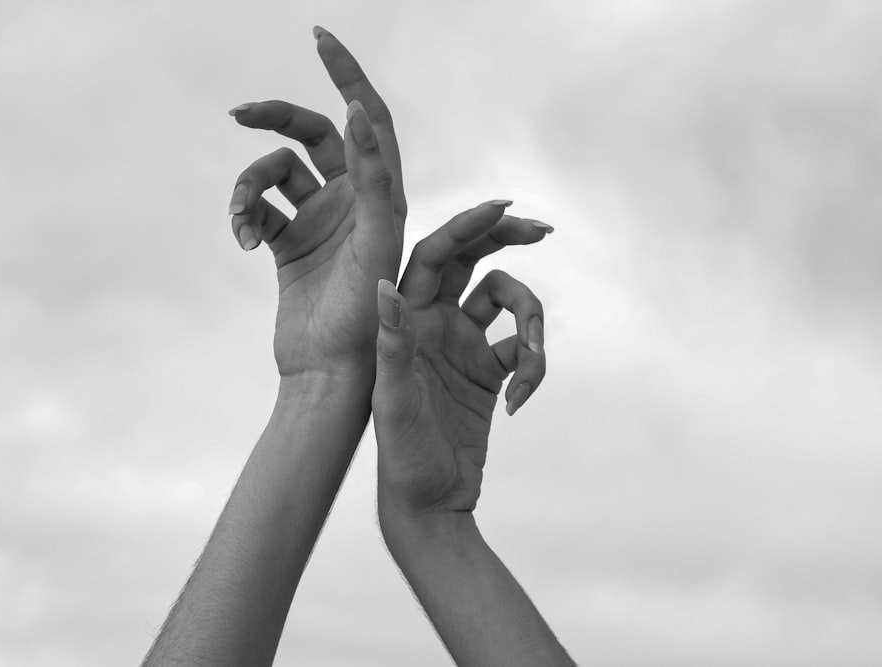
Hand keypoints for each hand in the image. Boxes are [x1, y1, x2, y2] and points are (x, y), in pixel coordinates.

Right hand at [228, 27, 405, 378]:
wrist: (331, 374)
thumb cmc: (364, 317)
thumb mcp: (375, 243)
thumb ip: (370, 179)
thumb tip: (358, 111)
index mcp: (382, 195)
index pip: (370, 120)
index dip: (349, 75)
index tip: (320, 36)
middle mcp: (353, 202)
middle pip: (314, 135)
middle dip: (277, 119)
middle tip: (240, 114)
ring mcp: (319, 222)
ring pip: (275, 173)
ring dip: (248, 186)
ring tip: (243, 220)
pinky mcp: (289, 245)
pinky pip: (258, 209)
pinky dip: (242, 215)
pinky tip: (241, 240)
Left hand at [372, 201, 551, 518]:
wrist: (425, 504)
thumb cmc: (399, 455)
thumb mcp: (393, 401)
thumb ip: (392, 345)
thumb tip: (383, 286)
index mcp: (406, 320)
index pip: (434, 256)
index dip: (465, 227)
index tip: (504, 207)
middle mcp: (433, 323)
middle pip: (473, 261)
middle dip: (507, 239)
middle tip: (543, 229)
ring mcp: (463, 345)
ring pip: (508, 303)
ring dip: (531, 324)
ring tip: (529, 369)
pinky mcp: (487, 373)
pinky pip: (522, 349)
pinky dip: (534, 367)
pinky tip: (518, 403)